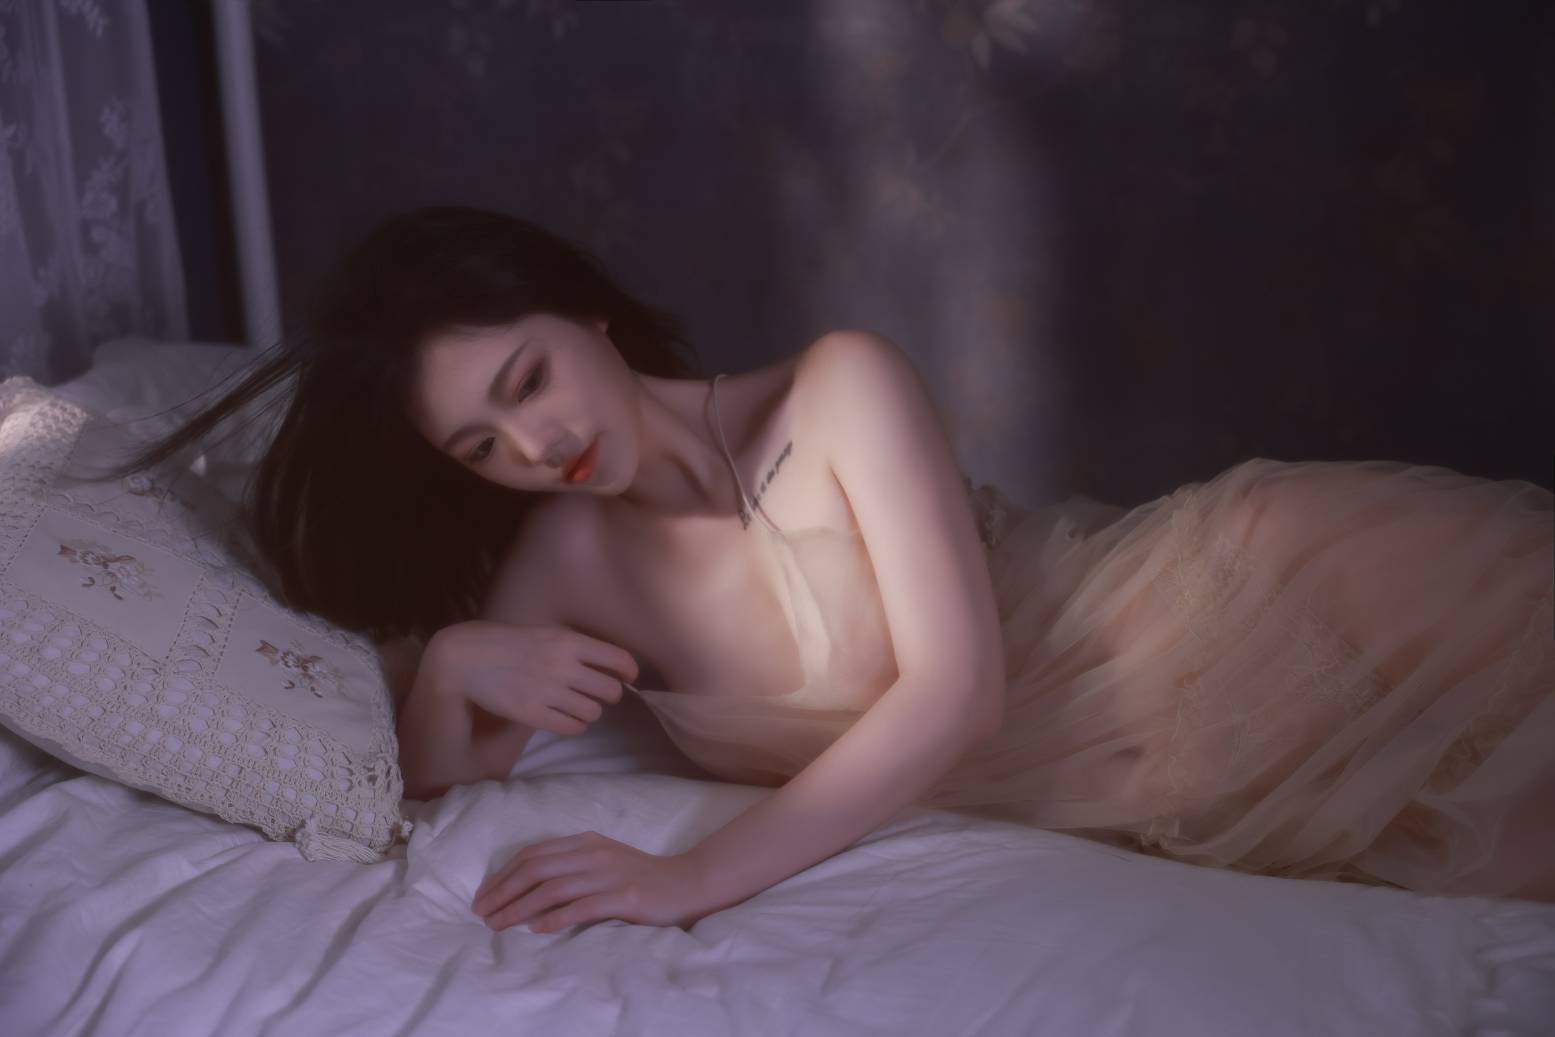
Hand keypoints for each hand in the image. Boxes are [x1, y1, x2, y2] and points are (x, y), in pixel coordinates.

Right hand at [428, 620, 637, 737]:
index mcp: (569, 641)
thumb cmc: (509, 642)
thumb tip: (610, 665)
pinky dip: (575, 725)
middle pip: (611, 691)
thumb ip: (577, 646)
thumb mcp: (547, 633)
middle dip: (610, 694)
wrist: (467, 658)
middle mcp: (563, 666)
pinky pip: (572, 728)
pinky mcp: (533, 713)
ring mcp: (548, 691)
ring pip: (594, 713)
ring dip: (591, 711)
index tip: (627, 677)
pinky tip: (566, 717)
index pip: (619, 660)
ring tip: (578, 705)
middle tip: (599, 693)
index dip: (629, 672)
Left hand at [471, 831, 711, 932]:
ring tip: (498, 925)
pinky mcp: (623, 897)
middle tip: (482, 913)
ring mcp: (608, 874)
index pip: (533, 854)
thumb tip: (529, 886)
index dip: (503, 874)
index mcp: (586, 842)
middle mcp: (593, 854)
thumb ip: (571, 866)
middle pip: (535, 869)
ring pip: (551, 888)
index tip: (484, 895)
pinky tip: (537, 929)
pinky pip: (581, 907)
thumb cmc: (641, 876)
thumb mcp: (603, 860)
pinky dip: (555, 918)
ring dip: (519, 908)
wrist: (686, 883)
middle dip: (503, 891)